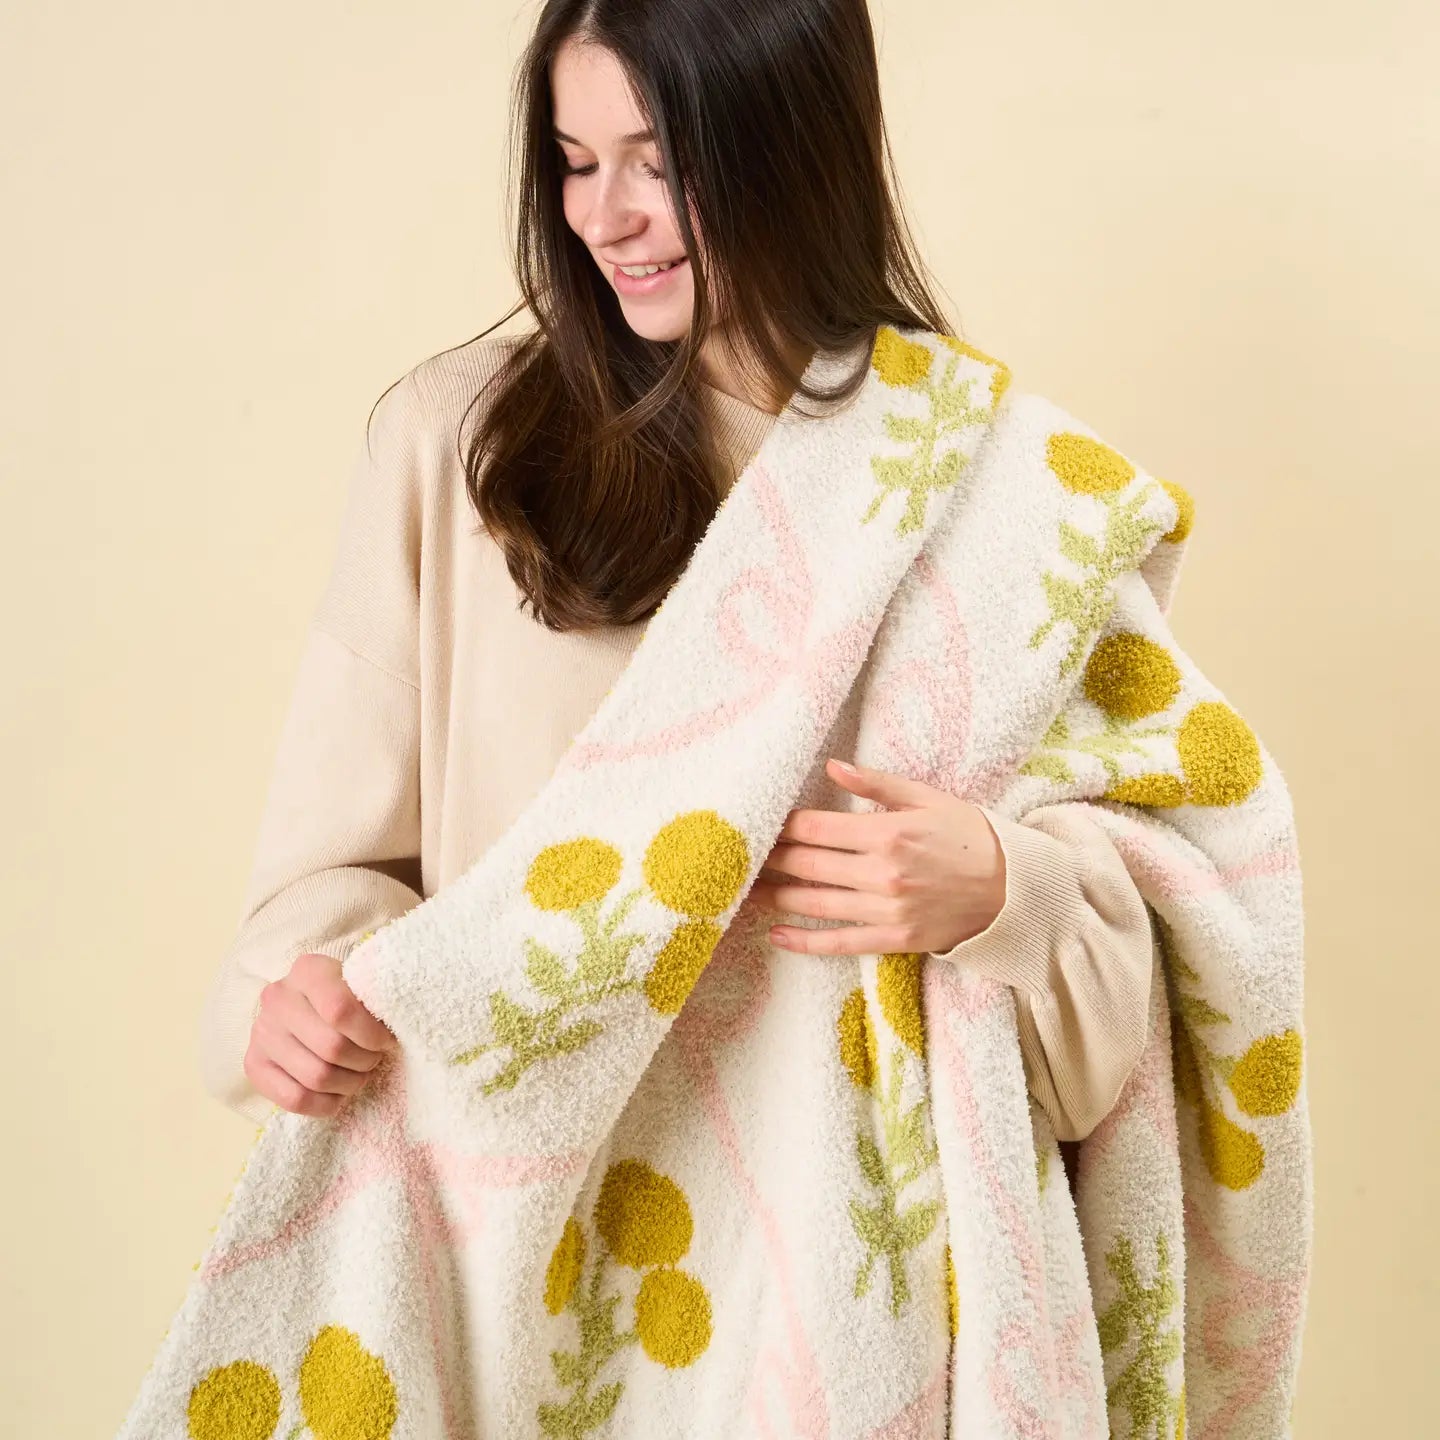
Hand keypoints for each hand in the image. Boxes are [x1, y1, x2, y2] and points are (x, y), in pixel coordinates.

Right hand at [244, 951, 398, 1117]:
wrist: (304, 1004)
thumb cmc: (345, 995)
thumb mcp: (360, 984)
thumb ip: (375, 997)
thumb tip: (396, 1021)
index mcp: (308, 970)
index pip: (341, 1011)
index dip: (372, 1035)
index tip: (387, 1041)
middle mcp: (278, 998)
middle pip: (331, 1048)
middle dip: (364, 1061)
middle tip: (374, 1060)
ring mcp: (261, 1032)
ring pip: (316, 1077)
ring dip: (348, 1084)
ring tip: (359, 1075)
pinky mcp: (253, 1064)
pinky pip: (294, 1099)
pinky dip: (325, 1104)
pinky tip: (338, 1094)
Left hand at [747, 758, 1005, 955]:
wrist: (1013, 889)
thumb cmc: (971, 836)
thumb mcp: (927, 798)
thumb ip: (876, 784)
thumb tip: (832, 765)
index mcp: (887, 833)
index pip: (816, 827)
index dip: (782, 826)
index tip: (760, 823)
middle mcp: (882, 873)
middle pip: (807, 864)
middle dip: (770, 859)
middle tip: (741, 856)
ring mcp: (886, 910)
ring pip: (815, 903)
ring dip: (775, 896)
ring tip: (746, 890)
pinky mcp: (893, 939)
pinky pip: (839, 943)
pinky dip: (804, 941)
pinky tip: (777, 934)